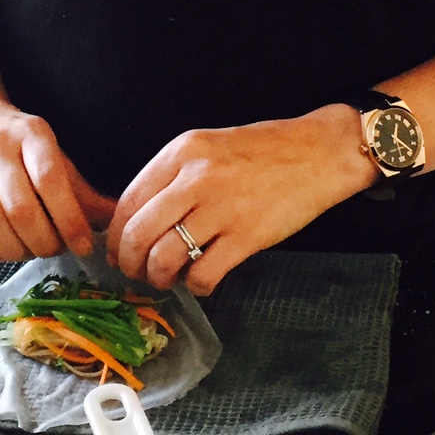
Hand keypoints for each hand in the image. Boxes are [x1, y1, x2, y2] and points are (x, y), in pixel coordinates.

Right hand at [0, 94, 116, 263]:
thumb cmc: (19, 147)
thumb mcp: (55, 157)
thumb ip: (83, 192)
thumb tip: (121, 221)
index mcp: (31, 134)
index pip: (50, 179)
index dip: (70, 218)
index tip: (84, 245)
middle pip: (20, 206)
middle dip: (44, 241)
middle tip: (55, 249)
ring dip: (14, 249)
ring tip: (28, 251)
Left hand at [106, 105, 375, 294]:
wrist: (319, 153)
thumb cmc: (264, 152)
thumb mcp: (209, 148)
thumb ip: (174, 176)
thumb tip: (137, 219)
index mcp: (182, 152)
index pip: (127, 201)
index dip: (115, 235)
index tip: (117, 251)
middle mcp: (196, 177)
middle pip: (137, 233)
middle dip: (128, 263)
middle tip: (136, 273)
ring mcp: (222, 207)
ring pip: (164, 258)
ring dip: (158, 278)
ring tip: (166, 279)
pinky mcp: (247, 236)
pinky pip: (203, 274)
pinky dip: (195, 287)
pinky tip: (201, 281)